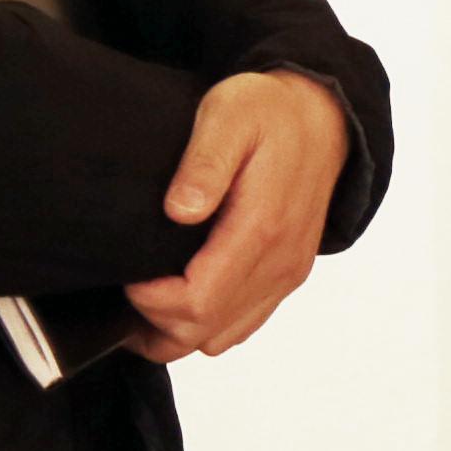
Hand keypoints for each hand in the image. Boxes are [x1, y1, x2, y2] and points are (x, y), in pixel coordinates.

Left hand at [128, 71, 349, 361]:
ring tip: (147, 297)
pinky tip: (181, 296)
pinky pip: (241, 325)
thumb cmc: (271, 112)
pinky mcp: (286, 276)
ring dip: (176, 329)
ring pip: (221, 339)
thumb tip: (179, 210)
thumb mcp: (229, 115)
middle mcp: (279, 262)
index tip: (128, 274)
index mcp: (261, 228)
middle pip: (204, 332)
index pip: (197, 302)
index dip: (150, 302)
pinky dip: (205, 324)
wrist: (323, 116)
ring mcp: (286, 274)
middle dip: (154, 323)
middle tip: (127, 288)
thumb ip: (205, 163)